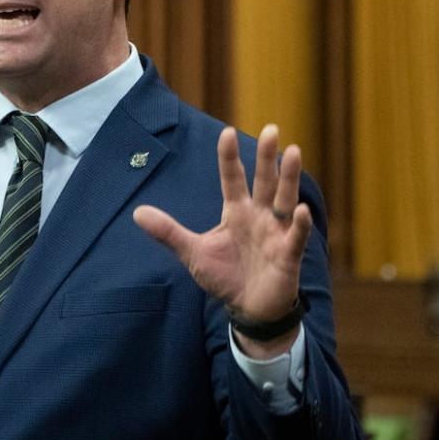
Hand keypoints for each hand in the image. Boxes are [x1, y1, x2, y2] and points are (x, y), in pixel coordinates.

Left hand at [133, 124, 310, 322]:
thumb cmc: (224, 276)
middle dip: (266, 157)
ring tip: (292, 151)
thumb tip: (136, 213)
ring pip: (284, 200)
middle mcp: (259, 216)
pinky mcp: (287, 255)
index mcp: (236, 212)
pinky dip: (299, 224)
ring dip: (288, 178)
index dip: (229, 157)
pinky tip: (301, 210)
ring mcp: (276, 233)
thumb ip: (168, 231)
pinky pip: (296, 237)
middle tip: (271, 130)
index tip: (226, 132)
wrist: (246, 309)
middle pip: (263, 181)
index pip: (232, 178)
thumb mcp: (192, 252)